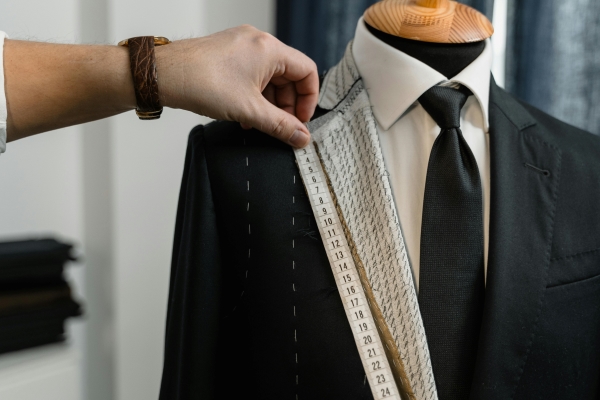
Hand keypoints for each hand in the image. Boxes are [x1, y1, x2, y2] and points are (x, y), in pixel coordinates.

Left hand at [156, 26, 318, 147]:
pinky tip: (245, 114)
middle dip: (287, 105)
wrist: (164, 75)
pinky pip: (253, 74)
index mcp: (270, 49)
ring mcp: (242, 46)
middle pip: (289, 76)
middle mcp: (258, 42)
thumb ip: (280, 126)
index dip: (309, 100)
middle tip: (280, 127)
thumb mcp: (249, 111)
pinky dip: (254, 95)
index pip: (307, 71)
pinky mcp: (228, 53)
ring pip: (270, 77)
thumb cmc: (201, 82)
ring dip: (269, 103)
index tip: (301, 121)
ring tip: (258, 124)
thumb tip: (301, 137)